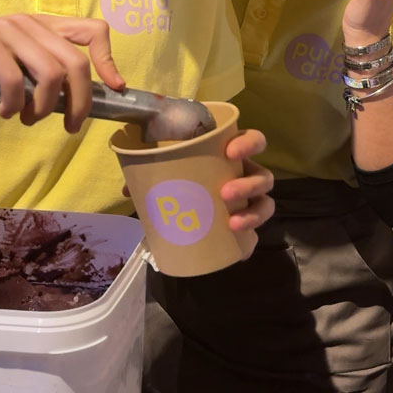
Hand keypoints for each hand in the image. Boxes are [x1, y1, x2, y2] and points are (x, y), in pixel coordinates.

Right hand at [0, 14, 123, 131]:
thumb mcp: (15, 63)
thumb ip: (42, 72)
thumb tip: (77, 102)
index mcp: (43, 25)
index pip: (93, 30)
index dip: (109, 60)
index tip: (114, 89)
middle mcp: (30, 22)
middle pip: (75, 62)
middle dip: (80, 102)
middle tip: (70, 127)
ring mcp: (6, 28)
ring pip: (49, 72)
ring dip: (44, 107)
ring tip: (29, 119)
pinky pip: (13, 78)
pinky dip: (14, 103)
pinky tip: (4, 112)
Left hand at [120, 128, 274, 238]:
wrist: (183, 209)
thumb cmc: (180, 177)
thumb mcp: (167, 170)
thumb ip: (147, 173)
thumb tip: (126, 188)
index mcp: (231, 155)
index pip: (253, 140)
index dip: (248, 143)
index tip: (230, 152)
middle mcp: (246, 175)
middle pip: (264, 175)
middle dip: (248, 184)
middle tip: (224, 193)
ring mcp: (249, 201)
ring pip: (266, 203)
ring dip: (253, 212)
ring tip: (232, 222)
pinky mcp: (246, 226)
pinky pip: (255, 235)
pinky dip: (250, 242)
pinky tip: (240, 251)